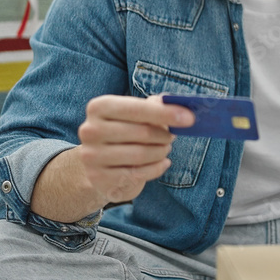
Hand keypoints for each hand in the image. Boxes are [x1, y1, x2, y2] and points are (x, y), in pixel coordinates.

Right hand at [77, 94, 193, 204]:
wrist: (100, 165)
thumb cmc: (124, 133)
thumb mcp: (135, 115)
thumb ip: (154, 106)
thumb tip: (173, 101)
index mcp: (99, 107)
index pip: (137, 108)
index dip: (165, 113)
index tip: (189, 118)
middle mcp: (90, 130)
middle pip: (142, 132)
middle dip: (165, 135)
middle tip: (172, 136)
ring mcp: (91, 156)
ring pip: (141, 154)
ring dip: (161, 151)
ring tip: (164, 149)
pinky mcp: (99, 178)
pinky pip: (138, 174)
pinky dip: (157, 168)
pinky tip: (161, 163)